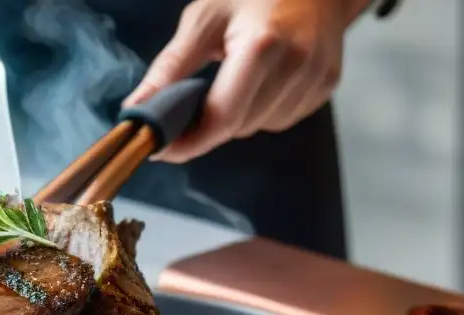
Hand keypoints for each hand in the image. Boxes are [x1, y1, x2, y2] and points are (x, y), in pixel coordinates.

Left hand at [123, 0, 370, 162]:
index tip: (162, 148)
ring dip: (237, 116)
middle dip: (209, 123)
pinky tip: (261, 80)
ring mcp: (316, 77)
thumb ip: (171, 67)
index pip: (221, 118)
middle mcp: (296, 64)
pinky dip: (262, 109)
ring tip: (233, 79)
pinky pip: (281, 118)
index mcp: (262, 45)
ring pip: (258, 126)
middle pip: (238, 126)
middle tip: (191, 105)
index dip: (189, 142)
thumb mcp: (204, 18)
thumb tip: (137, 110)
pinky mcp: (326, 84)